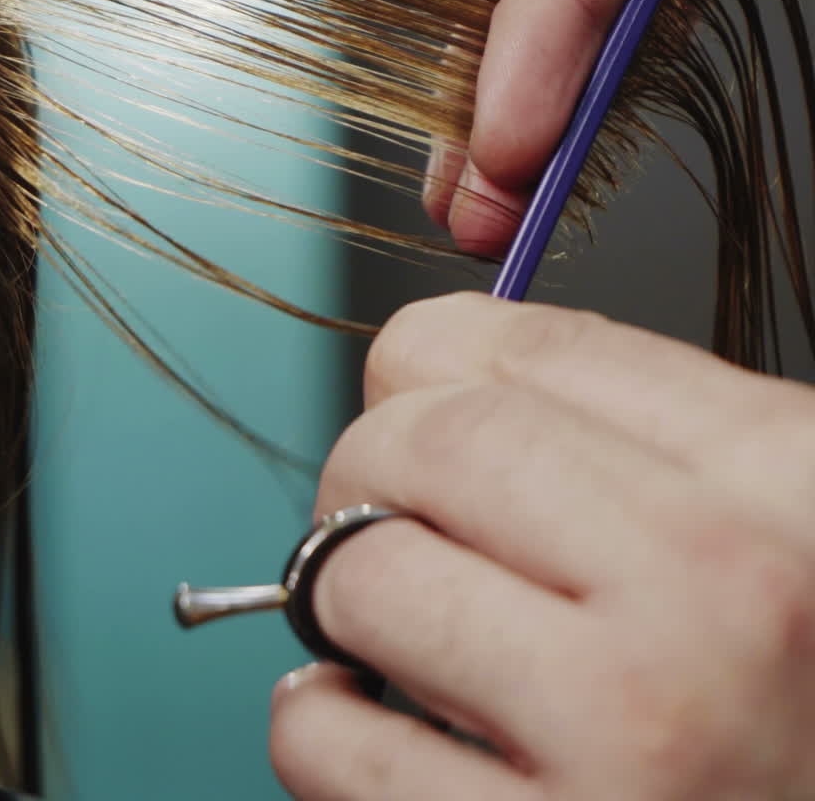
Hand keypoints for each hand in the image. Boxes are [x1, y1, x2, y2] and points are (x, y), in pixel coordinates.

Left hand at [270, 294, 814, 798]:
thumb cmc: (798, 704)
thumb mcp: (782, 533)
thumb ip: (635, 438)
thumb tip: (425, 365)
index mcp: (785, 477)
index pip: (516, 346)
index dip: (425, 369)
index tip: (409, 407)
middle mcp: (721, 591)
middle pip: (423, 439)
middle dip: (367, 470)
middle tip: (380, 520)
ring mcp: (635, 735)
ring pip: (360, 573)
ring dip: (345, 599)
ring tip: (400, 637)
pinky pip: (329, 740)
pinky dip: (321, 726)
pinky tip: (387, 736)